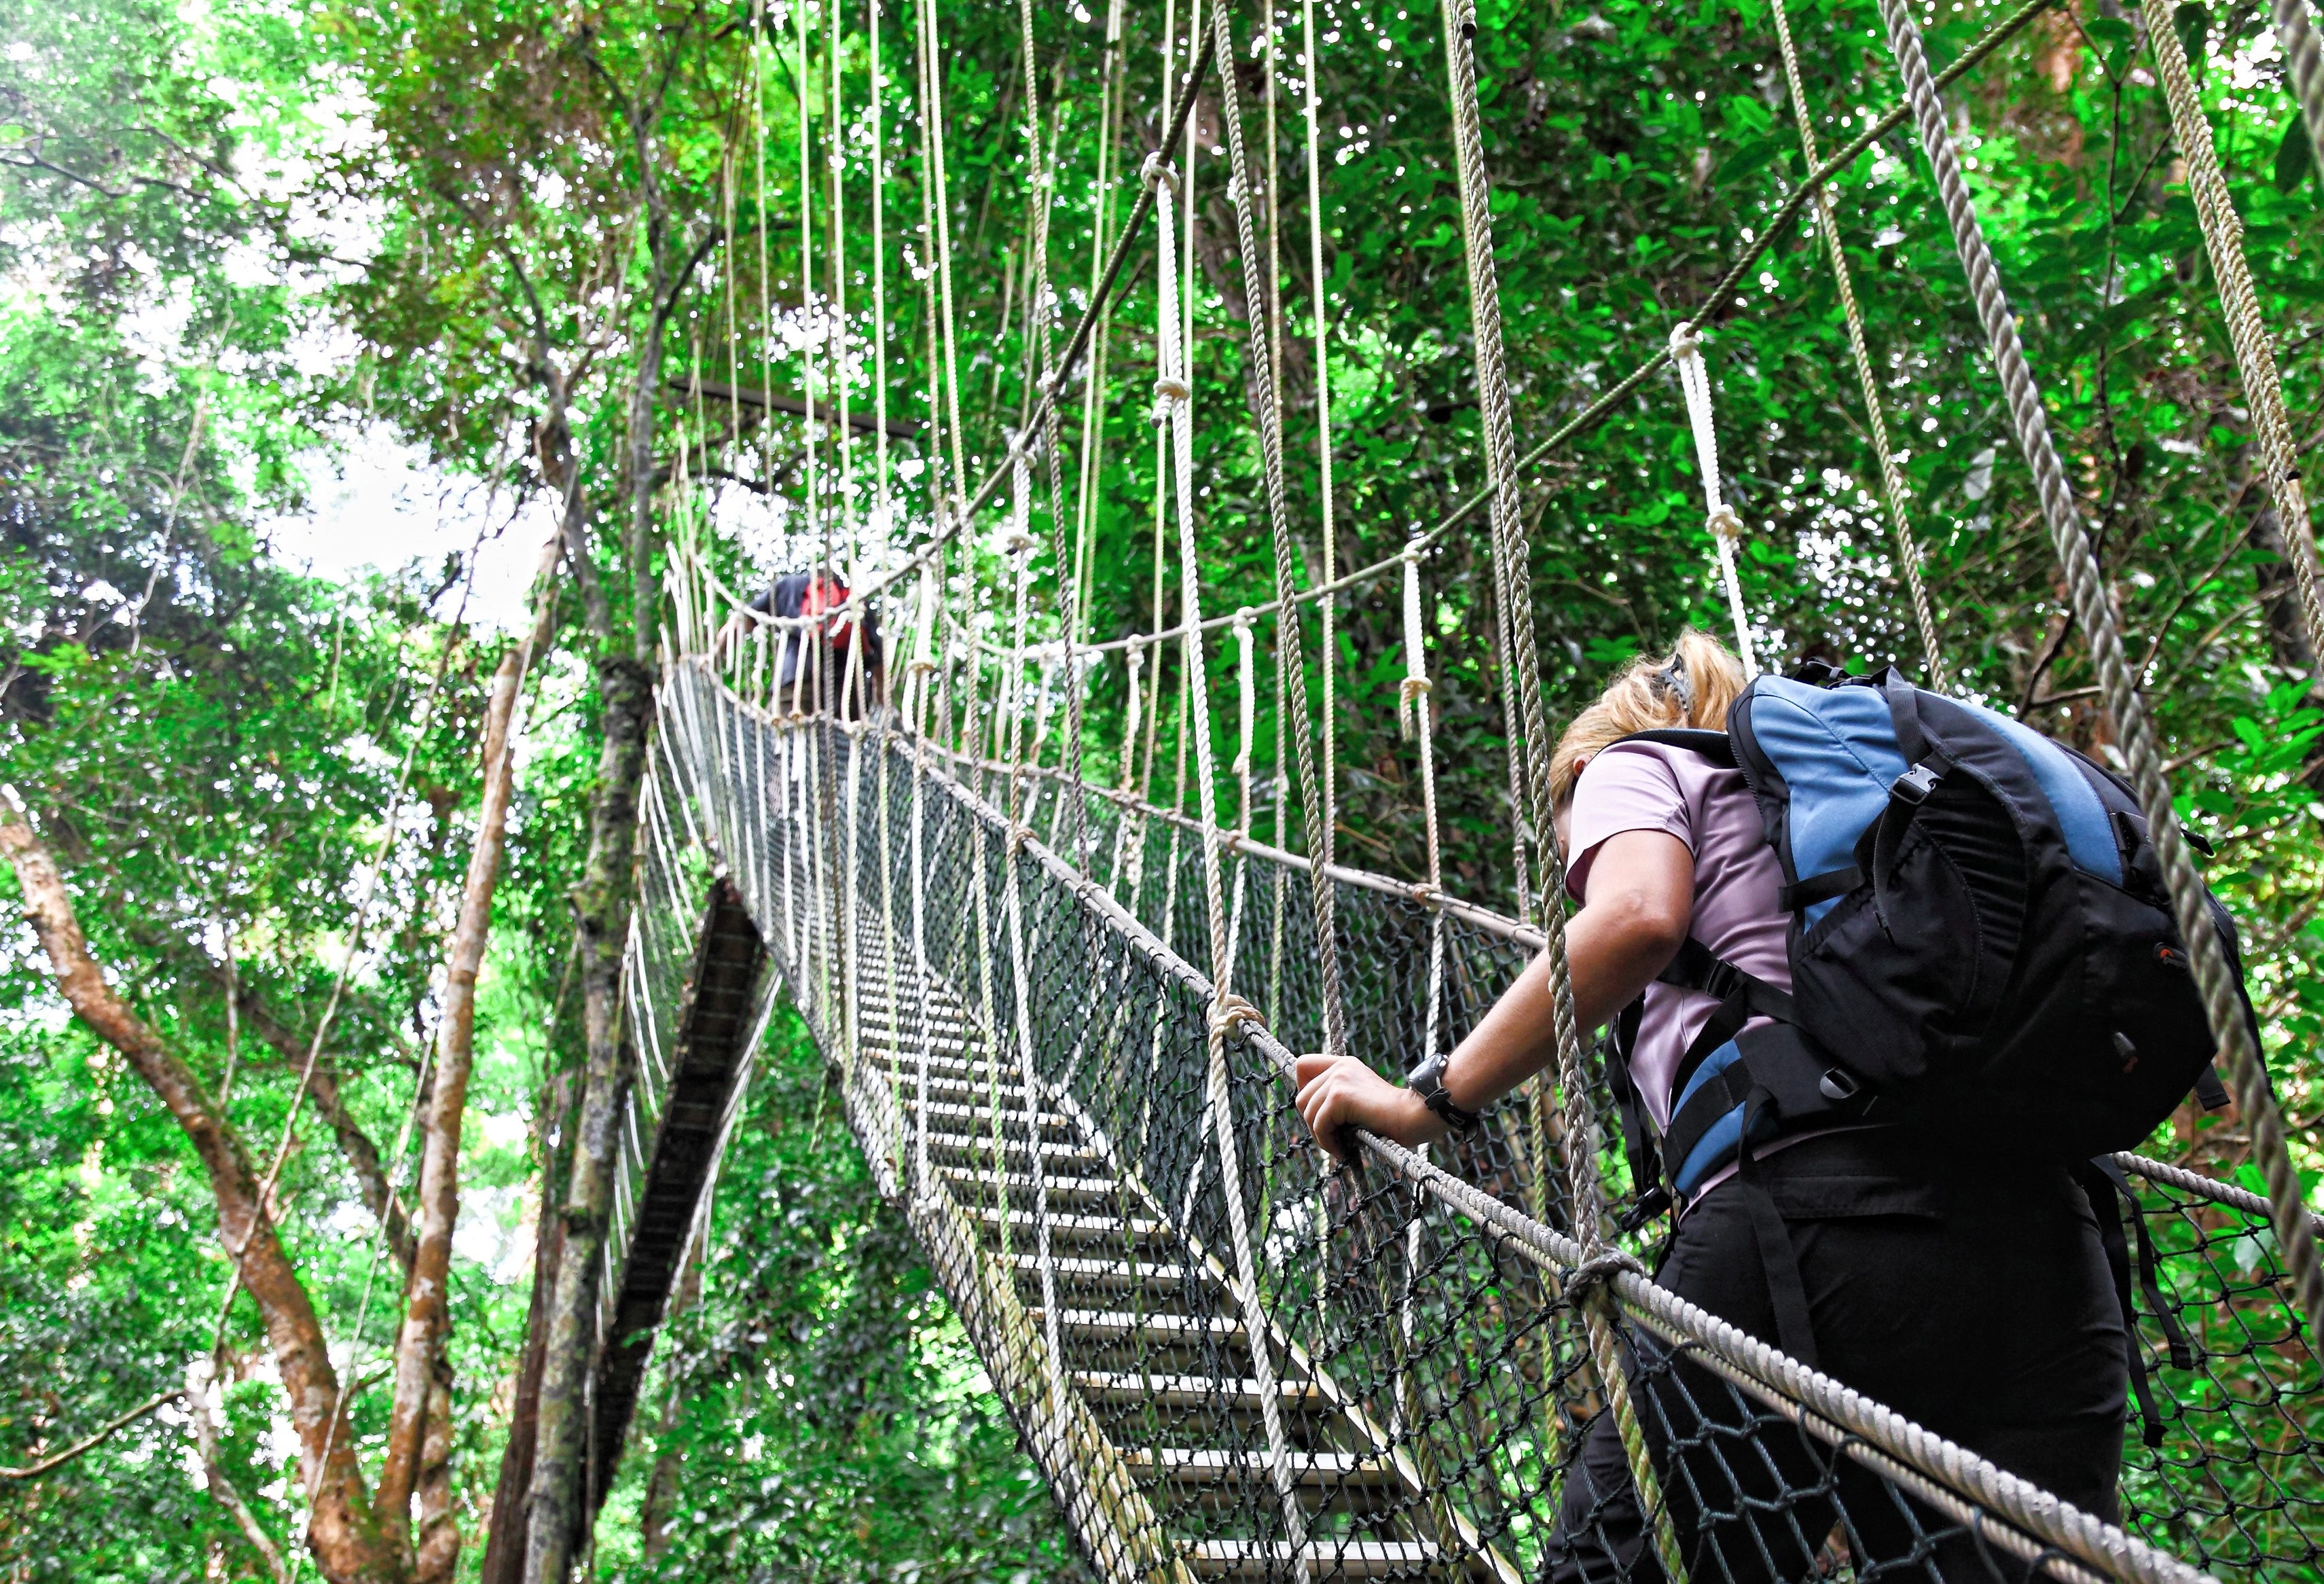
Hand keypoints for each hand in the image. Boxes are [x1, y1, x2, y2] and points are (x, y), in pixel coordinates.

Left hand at [1293, 1053, 1443, 1165]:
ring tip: (1341, 1146)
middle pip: (1301, 1096)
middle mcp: (1339, 1067)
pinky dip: (1328, 1142)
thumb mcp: (1360, 1099)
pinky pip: (1319, 1124)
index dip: (1304, 1090)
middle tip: (1334, 1137)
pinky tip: (1344, 1150)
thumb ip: (1337, 1098)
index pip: (1303, 1066)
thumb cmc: (1393, 1117)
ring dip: (1321, 1136)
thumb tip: (1309, 1114)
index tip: (1321, 1113)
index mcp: (1343, 1064)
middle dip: (1313, 1122)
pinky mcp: (1340, 1097)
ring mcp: (1339, 1079)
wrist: (1415, 1116)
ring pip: (1308, 1112)